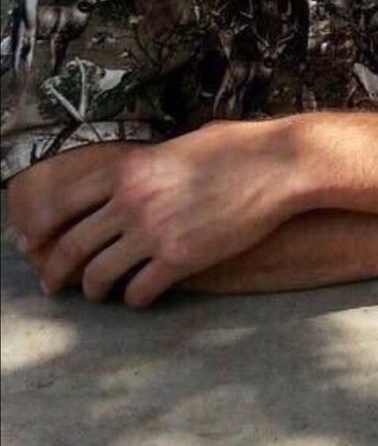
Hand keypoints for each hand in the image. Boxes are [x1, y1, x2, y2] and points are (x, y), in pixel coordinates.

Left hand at [11, 119, 305, 307]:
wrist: (277, 165)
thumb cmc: (235, 149)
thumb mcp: (177, 147)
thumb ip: (146, 168)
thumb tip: (132, 181)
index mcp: (128, 169)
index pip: (64, 202)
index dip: (41, 227)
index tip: (32, 242)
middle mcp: (132, 201)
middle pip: (73, 245)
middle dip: (56, 270)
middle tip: (52, 284)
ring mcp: (154, 232)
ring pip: (100, 275)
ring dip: (95, 289)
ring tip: (99, 293)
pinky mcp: (181, 259)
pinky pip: (140, 291)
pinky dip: (136, 299)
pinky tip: (142, 297)